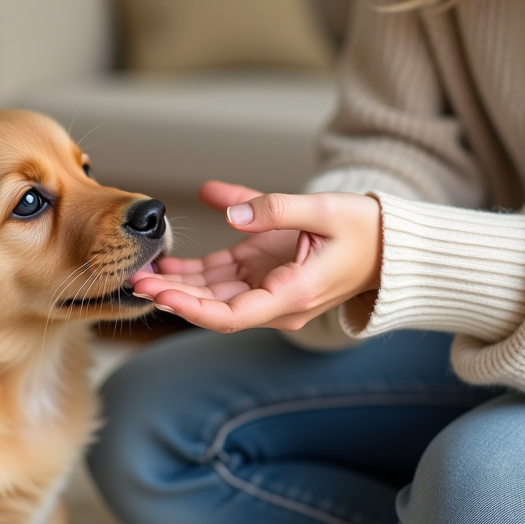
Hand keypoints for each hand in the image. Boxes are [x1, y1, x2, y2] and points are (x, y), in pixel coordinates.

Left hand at [130, 181, 382, 332]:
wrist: (392, 245)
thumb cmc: (366, 230)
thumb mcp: (325, 210)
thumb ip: (276, 208)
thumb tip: (231, 209)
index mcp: (291, 295)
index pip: (231, 315)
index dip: (191, 308)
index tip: (159, 295)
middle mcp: (275, 300)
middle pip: (214, 307)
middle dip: (173, 296)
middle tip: (132, 279)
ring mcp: (268, 287)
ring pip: (213, 293)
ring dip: (177, 285)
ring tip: (139, 270)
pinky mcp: (264, 272)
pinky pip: (222, 276)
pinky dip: (195, 271)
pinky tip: (165, 262)